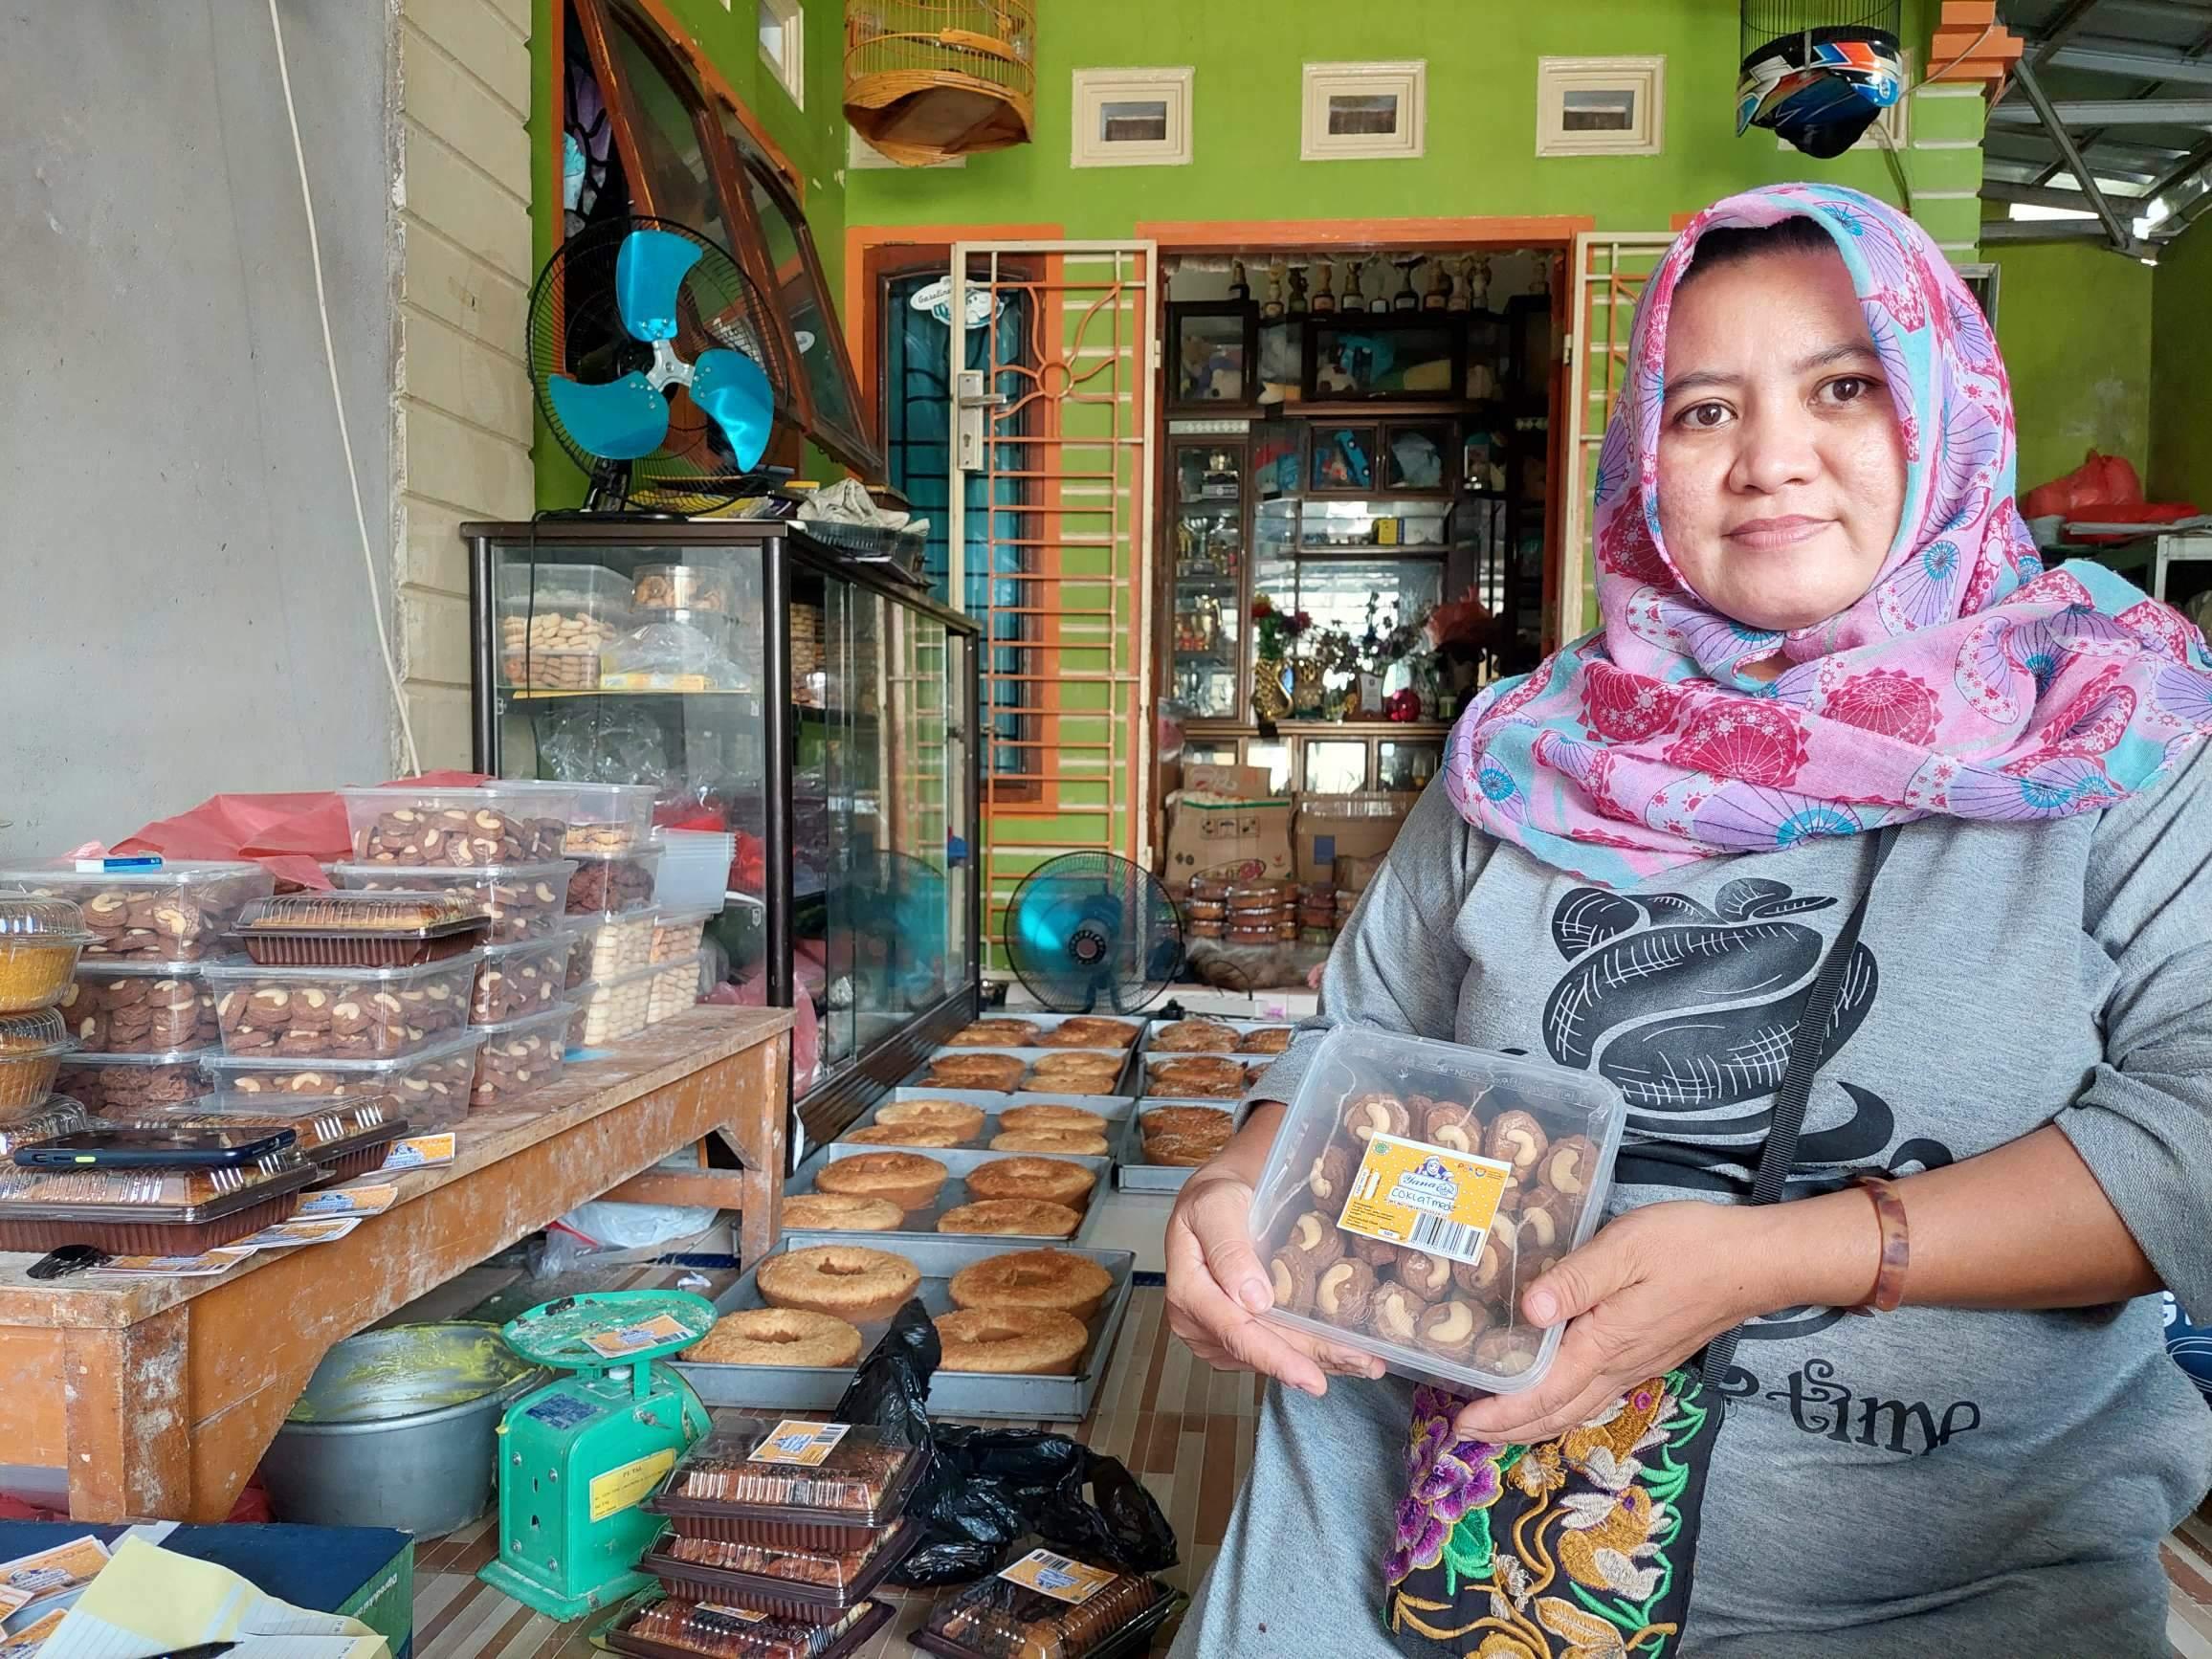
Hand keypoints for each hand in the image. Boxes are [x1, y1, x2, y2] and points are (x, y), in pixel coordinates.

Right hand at [1165, 1164, 1385, 1396]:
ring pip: (1269, 1354)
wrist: (1213, 1200)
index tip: (1310, 1378)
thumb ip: (1230, 1249)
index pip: (1237, 1331)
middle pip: (1261, 1350)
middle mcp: (1196, 1321)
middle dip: (1313, 1359)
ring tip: (1363, 1361)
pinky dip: (1306, 1351)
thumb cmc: (1214, 1198)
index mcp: (1189, 1291)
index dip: (1276, 1357)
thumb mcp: (1218, 1207)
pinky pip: (1269, 1348)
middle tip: (1364, 1364)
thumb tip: (1254, 1299)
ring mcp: (1212, 1333)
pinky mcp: (1230, 1337)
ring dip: (1317, 1358)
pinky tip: (1338, 1351)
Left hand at [1451, 1201, 1798, 1442]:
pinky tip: (1554, 1392)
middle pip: (1557, 1412)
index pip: (1542, 1393)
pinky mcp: (1650, 1354)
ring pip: (1577, 1407)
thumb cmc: (1690, 1248)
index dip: (1500, 1413)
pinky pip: (1596, 1393)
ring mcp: (1638, 1365)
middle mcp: (1619, 1366)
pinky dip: (1563, 1404)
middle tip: (1466, 1433)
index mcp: (1604, 1344)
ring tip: (1501, 1422)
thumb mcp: (1625, 1250)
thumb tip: (1527, 1312)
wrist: (1757, 1262)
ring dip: (1536, 1420)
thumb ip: (1574, 1280)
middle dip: (1510, 1428)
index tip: (1461, 1425)